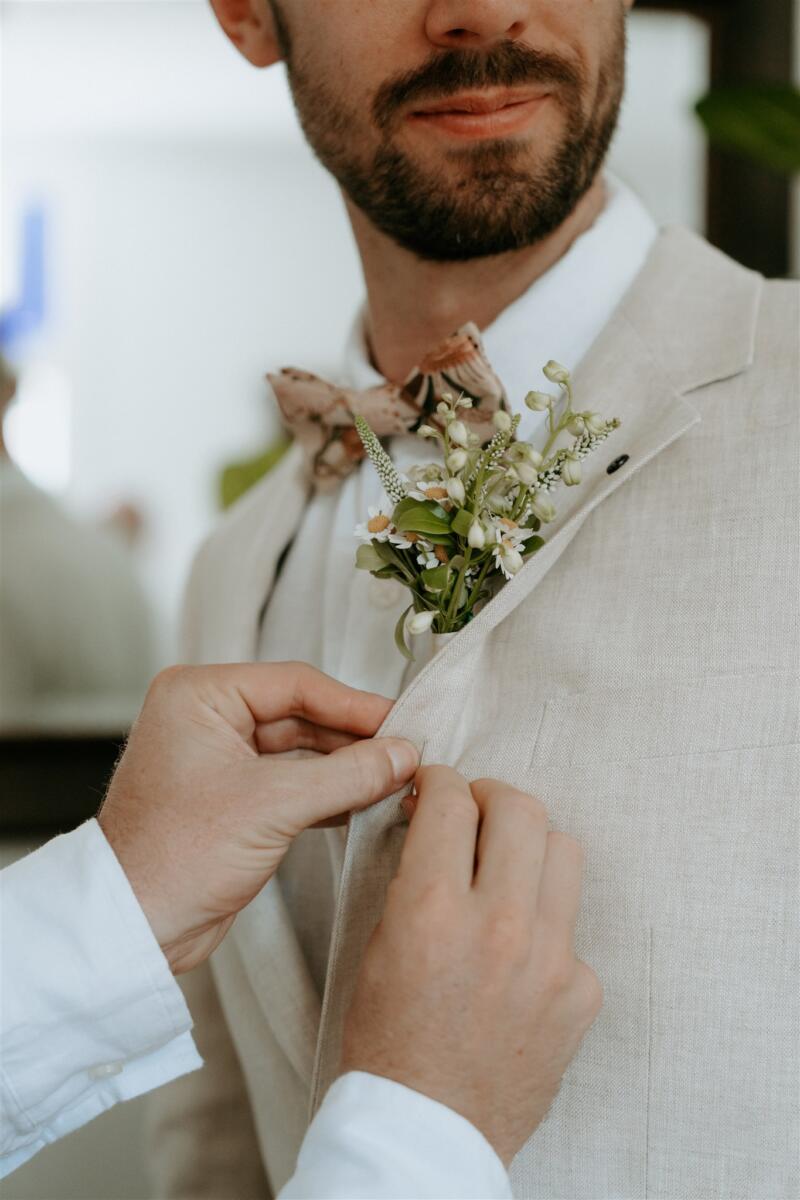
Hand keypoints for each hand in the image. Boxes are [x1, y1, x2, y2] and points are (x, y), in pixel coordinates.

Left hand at [98, 662, 417, 974]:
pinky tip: (368, 800)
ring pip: (301, 750)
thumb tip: (403, 754)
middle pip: (301, 713)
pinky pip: (293, 782)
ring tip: (397, 776)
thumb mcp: (272, 806)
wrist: (133, 927)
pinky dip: (329, 792)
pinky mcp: (232, 798)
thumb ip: (347, 774)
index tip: (403, 722)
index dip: (355, 705)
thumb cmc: (174, 857)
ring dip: (346, 766)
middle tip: (408, 751)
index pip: (295, 683)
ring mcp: (220, 759)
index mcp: (200, 695)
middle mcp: (207, 718)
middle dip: (354, 737)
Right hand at [340, 766, 601, 1165]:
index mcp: (432, 909)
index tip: (438, 786)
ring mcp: (550, 959)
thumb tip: (436, 828)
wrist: (427, 1128)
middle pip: (521, 809)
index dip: (441, 780)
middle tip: (476, 812)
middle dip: (492, 796)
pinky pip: (573, 927)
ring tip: (506, 871)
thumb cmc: (388, 1040)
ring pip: (563, 852)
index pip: (452, 801)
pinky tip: (519, 956)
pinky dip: (546, 927)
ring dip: (529, 848)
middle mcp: (498, 925)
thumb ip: (415, 877)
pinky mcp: (582, 992)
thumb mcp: (380, 944)